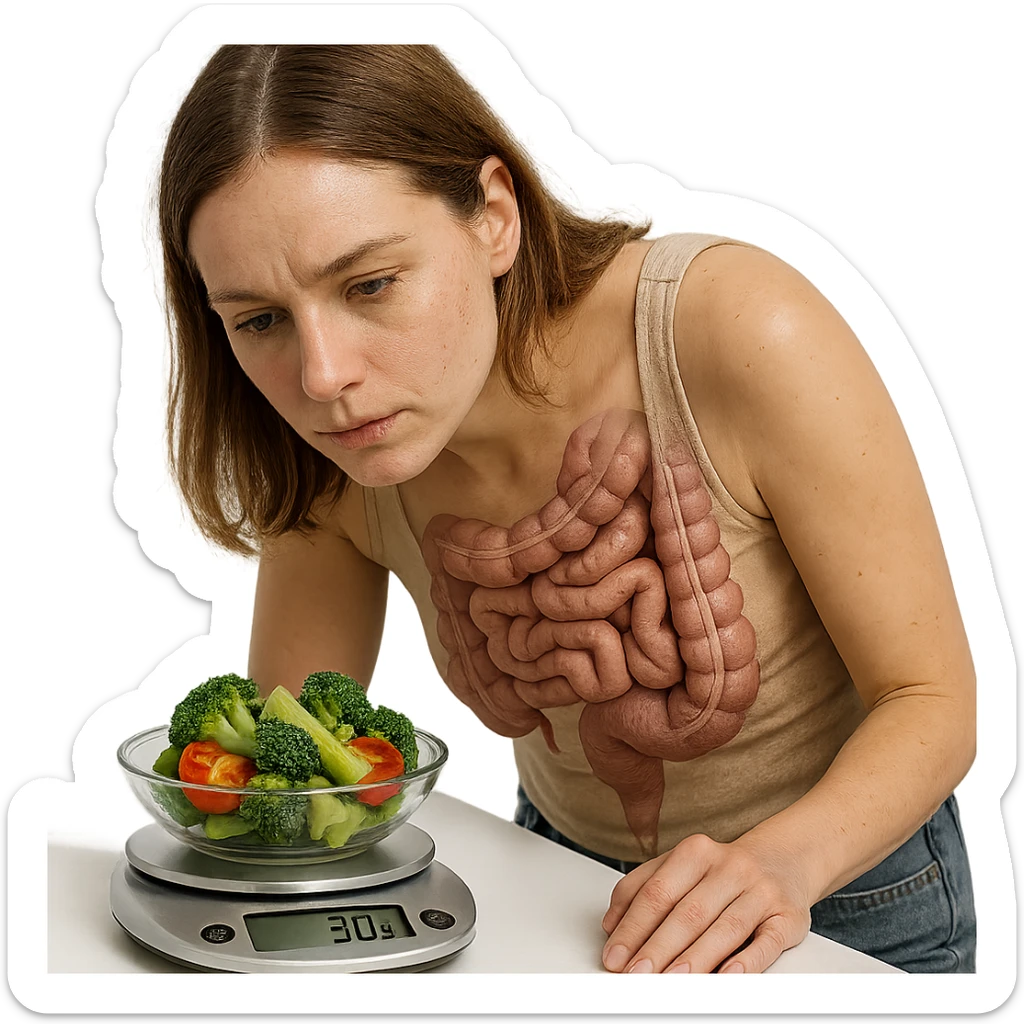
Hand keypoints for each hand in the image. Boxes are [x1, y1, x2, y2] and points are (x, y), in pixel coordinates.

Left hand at [600, 832, 812, 973]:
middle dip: (658, 948)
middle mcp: (729, 868)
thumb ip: (642, 888)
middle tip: (636, 974)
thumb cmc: (723, 871)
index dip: (633, 927)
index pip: (657, 892)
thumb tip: (611, 924)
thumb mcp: (681, 866)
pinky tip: (726, 976)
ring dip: (695, 959)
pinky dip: (746, 962)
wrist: (785, 858)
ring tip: (671, 981)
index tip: (615, 955)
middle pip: (688, 913)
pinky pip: (766, 943)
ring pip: (724, 929)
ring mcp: (761, 892)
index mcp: (696, 852)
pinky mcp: (787, 917)